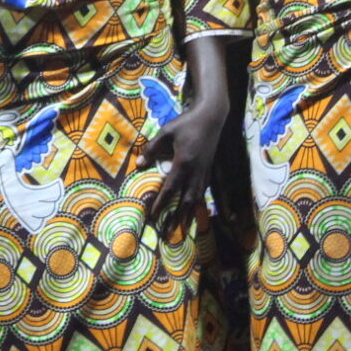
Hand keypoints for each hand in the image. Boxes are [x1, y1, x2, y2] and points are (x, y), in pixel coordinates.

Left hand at [144, 100, 226, 231]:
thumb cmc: (186, 123)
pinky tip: (193, 211)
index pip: (170, 188)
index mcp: (184, 163)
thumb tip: (139, 165)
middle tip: (167, 233)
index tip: (153, 217)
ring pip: (196, 199)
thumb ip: (152, 148)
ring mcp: (204, 172)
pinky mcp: (208, 170)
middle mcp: (195, 172)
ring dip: (188, 215)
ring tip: (181, 229)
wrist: (211, 117)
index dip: (161, 204)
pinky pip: (202, 192)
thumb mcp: (166, 132)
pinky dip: (197, 204)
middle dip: (175, 218)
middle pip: (185, 201)